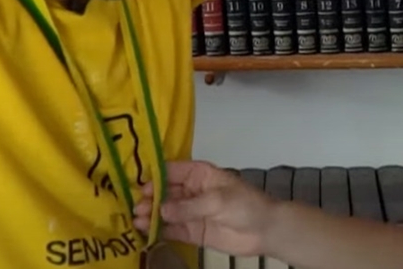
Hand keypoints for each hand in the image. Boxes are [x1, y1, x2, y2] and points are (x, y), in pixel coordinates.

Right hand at [134, 160, 277, 256]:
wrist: (264, 230)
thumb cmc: (245, 205)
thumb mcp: (217, 200)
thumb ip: (189, 206)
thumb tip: (161, 210)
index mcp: (199, 174)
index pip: (172, 171)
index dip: (156, 177)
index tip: (141, 187)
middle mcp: (191, 191)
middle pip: (165, 192)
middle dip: (150, 199)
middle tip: (137, 207)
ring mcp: (191, 212)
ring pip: (166, 211)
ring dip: (151, 215)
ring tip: (137, 220)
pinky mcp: (192, 232)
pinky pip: (172, 229)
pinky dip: (159, 230)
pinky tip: (145, 231)